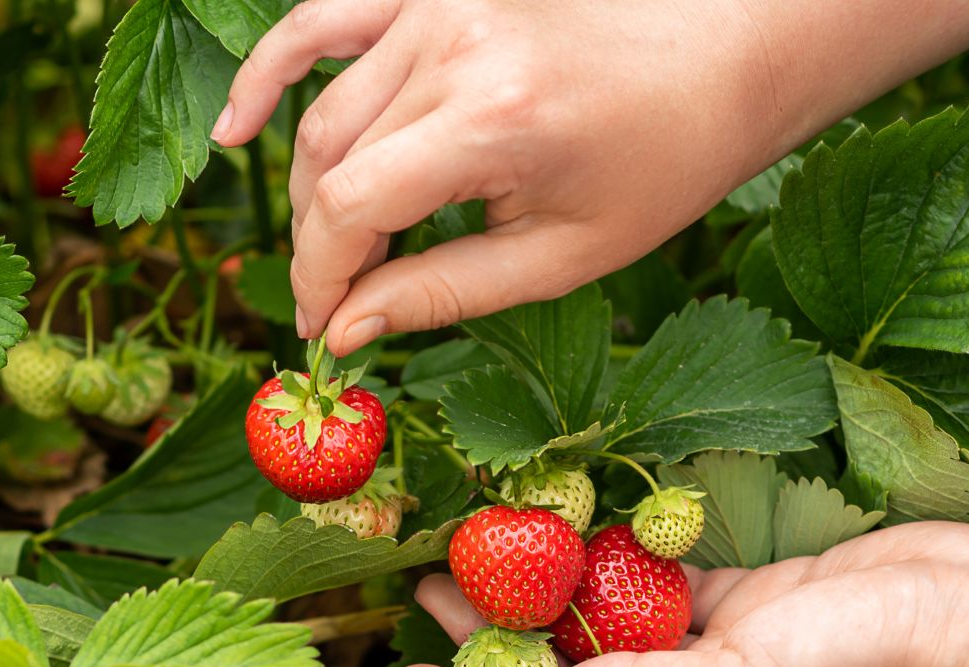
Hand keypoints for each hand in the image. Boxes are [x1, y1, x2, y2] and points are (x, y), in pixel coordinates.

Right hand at [210, 0, 782, 351]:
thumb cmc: (663, 161)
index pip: (350, 206)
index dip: (320, 277)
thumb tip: (347, 331)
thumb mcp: (562, 256)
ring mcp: (442, 0)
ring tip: (323, 244)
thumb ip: (442, 292)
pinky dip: (276, 67)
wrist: (732, 52)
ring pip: (327, 104)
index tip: (322, 331)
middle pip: (328, 157)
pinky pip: (328, 16)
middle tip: (335, 305)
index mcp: (491, 118)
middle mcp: (454, 43)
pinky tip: (237, 127)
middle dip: (319, 244)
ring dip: (311, 184)